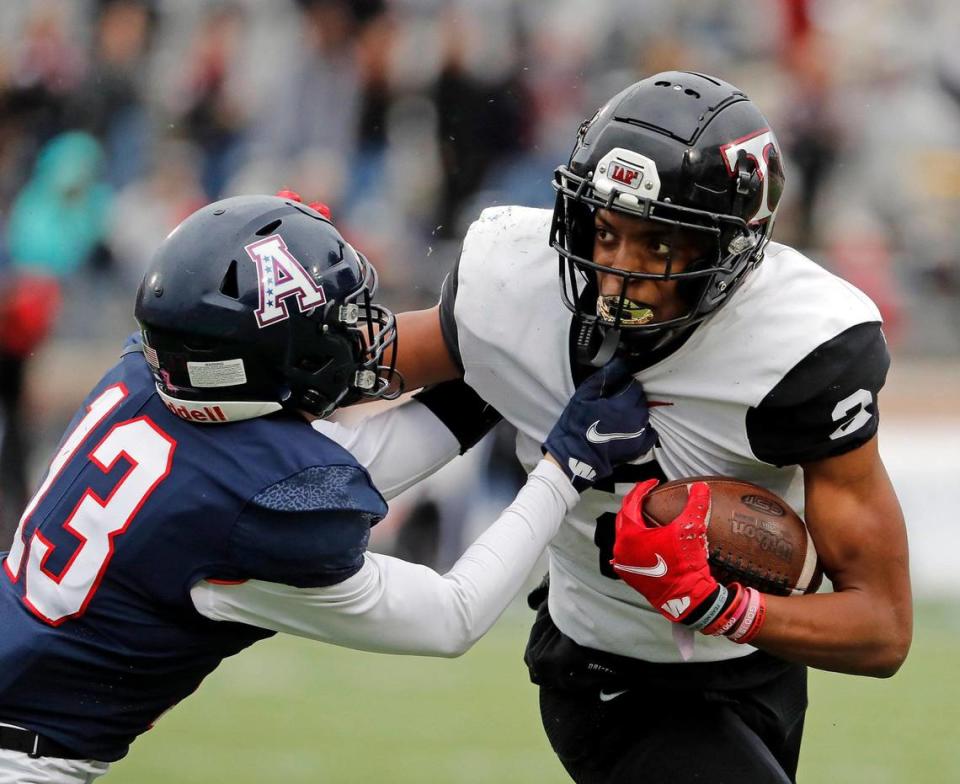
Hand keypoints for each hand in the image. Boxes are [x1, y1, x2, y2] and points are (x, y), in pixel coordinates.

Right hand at [542, 358, 656, 491]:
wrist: (574, 457)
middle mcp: (636, 419)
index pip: (635, 386)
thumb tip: (621, 362)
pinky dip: (644, 429)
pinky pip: (650, 434)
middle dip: (631, 399)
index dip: (625, 385)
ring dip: (635, 413)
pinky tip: (630, 430)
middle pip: (641, 401)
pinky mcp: (639, 449)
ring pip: (645, 416)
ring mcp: (640, 436)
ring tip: (619, 417)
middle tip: (615, 403)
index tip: (615, 389)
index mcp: (624, 405)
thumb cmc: (576, 424)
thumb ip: (605, 377)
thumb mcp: (584, 395)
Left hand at [611, 480, 766, 642]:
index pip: (631, 502)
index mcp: (630, 534)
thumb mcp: (691, 530)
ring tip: (645, 516)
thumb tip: (700, 487)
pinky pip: (626, 553)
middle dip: (634, 504)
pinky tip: (642, 541)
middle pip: (623, 518)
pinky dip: (633, 543)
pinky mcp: (629, 576)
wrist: (686, 598)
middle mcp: (621, 548)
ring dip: (633, 524)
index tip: (653, 482)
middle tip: (646, 496)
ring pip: (624, 536)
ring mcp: (623, 563)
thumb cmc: (685, 564)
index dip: (642, 488)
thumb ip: (695, 505)